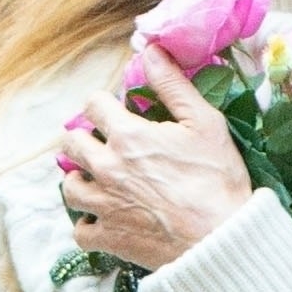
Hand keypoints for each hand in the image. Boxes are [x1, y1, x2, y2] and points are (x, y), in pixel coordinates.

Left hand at [59, 45, 251, 270]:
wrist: (221, 240)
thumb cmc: (218, 180)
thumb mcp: (204, 122)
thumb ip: (173, 85)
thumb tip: (150, 50)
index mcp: (127, 135)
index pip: (93, 104)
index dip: (105, 104)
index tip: (118, 112)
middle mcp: (106, 168)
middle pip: (72, 142)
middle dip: (86, 137)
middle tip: (105, 144)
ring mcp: (104, 205)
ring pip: (70, 187)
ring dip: (81, 179)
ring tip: (98, 180)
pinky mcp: (109, 239)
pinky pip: (80, 231)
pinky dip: (88, 224)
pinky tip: (103, 219)